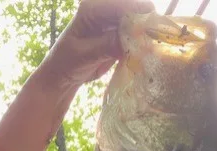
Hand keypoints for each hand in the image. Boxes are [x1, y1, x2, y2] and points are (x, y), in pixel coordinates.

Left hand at [41, 0, 155, 88]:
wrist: (62, 76)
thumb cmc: (66, 62)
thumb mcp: (84, 54)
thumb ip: (106, 45)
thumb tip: (131, 39)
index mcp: (93, 8)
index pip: (122, 3)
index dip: (139, 13)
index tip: (151, 29)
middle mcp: (105, 10)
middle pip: (134, 10)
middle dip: (146, 24)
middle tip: (154, 42)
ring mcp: (114, 23)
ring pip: (138, 23)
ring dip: (146, 35)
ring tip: (151, 50)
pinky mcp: (120, 37)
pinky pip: (136, 37)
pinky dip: (142, 45)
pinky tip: (145, 54)